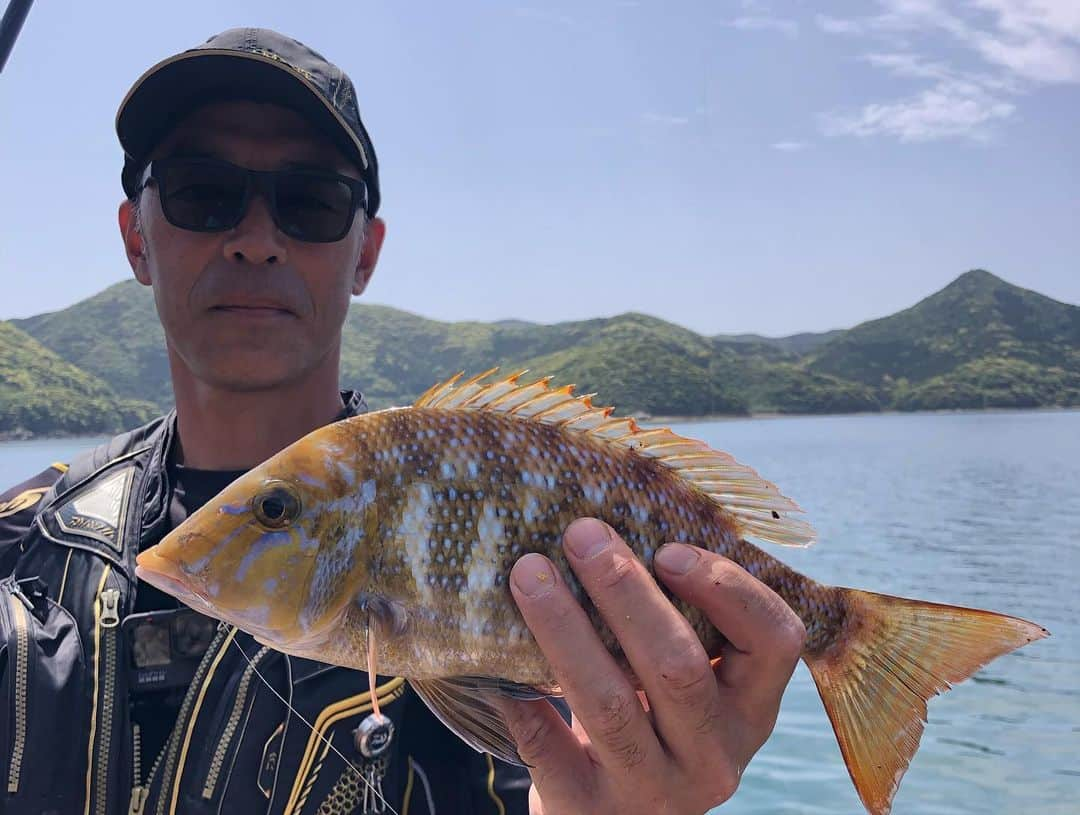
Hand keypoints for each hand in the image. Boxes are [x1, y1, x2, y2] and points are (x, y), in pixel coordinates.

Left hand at [501, 517, 805, 814]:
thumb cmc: (649, 723)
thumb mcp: (686, 682)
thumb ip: (676, 622)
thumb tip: (612, 522)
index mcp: (749, 709)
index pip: (775, 641)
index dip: (728, 589)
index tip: (669, 548)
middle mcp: (714, 756)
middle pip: (679, 666)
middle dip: (626, 591)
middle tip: (580, 534)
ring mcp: (655, 792)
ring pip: (612, 706)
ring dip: (566, 629)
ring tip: (528, 573)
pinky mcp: (591, 813)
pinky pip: (550, 752)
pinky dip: (520, 701)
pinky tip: (494, 661)